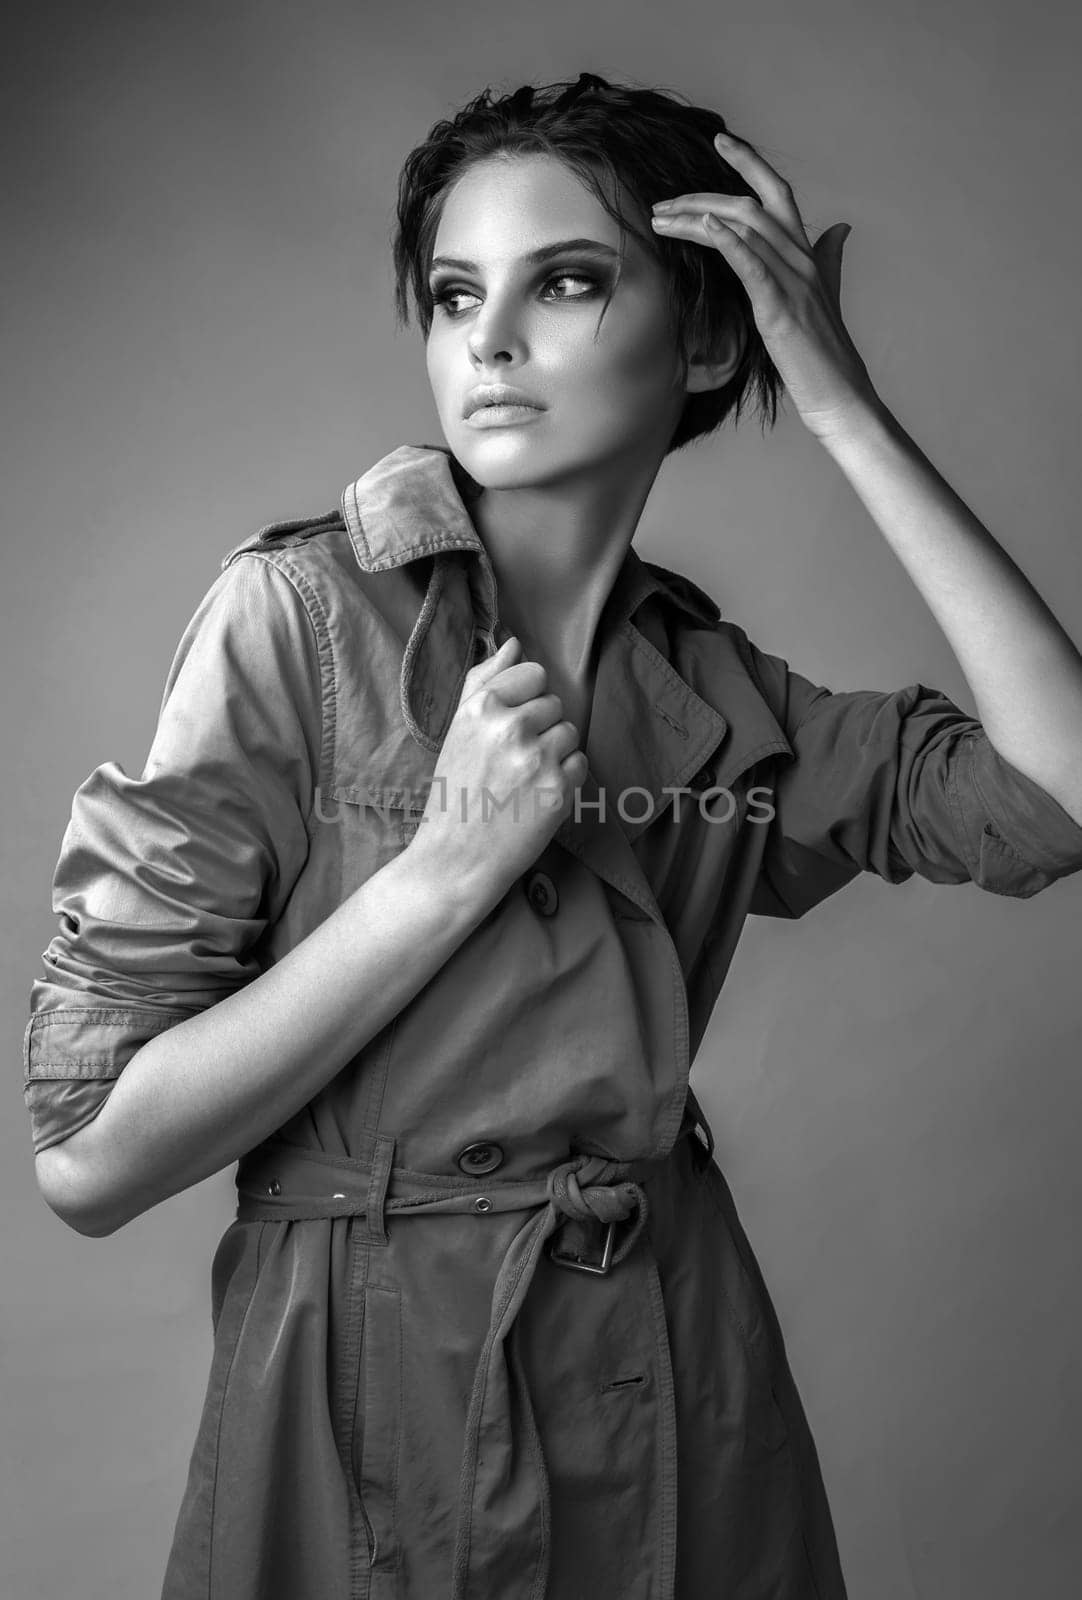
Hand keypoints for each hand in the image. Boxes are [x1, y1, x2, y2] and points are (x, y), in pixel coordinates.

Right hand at [409, 636, 587, 896]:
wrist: (455, 857)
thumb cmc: (455, 792)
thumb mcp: (457, 730)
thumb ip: (483, 681)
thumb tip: (513, 642)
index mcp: (481, 707)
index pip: (534, 674)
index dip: (526, 699)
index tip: (510, 725)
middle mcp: (510, 727)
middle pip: (554, 704)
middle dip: (540, 728)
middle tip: (512, 761)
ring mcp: (537, 758)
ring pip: (570, 733)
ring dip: (554, 753)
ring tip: (524, 778)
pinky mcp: (559, 789)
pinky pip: (580, 764)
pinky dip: (565, 779)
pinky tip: (537, 795)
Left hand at [651, 130, 879, 441]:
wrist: (841, 396)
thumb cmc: (826, 356)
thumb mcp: (826, 298)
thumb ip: (829, 260)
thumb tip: (839, 229)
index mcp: (808, 255)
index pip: (778, 194)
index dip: (750, 162)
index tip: (720, 141)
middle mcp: (801, 259)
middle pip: (750, 205)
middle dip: (701, 197)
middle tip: (662, 204)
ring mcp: (792, 281)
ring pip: (744, 228)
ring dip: (696, 217)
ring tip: (660, 220)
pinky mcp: (779, 308)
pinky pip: (751, 264)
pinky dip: (726, 241)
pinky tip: (701, 227)